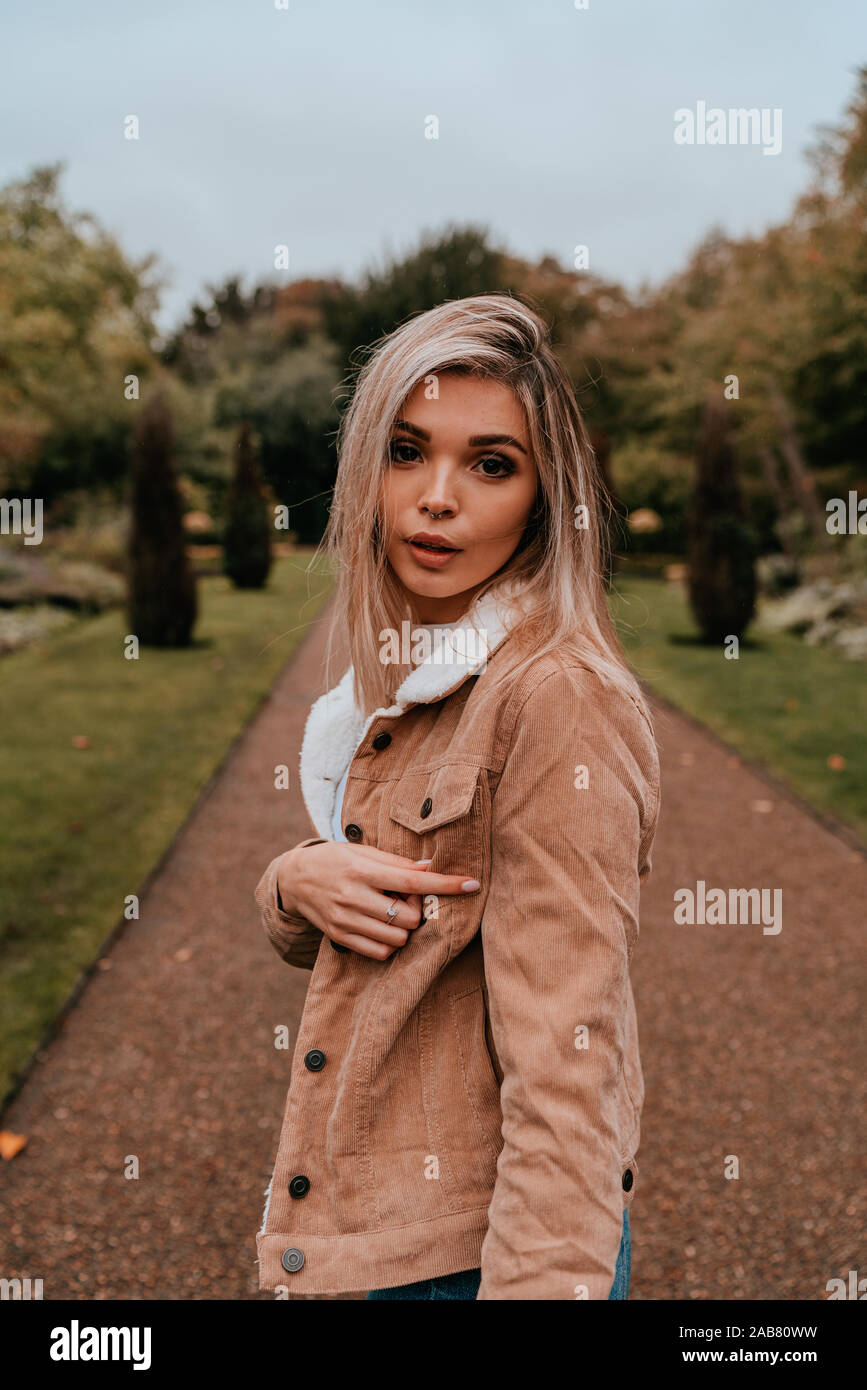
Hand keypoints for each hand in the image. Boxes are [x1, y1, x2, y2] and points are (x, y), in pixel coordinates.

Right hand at [276, 841, 480, 960]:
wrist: (296, 878)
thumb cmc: (338, 860)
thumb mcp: (364, 852)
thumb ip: (397, 863)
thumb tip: (430, 867)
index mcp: (363, 870)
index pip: (413, 880)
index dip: (446, 884)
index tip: (473, 884)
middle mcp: (353, 896)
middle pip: (408, 917)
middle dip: (416, 910)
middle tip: (405, 899)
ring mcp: (345, 919)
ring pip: (396, 938)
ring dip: (404, 928)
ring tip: (391, 912)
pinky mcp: (339, 937)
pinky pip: (379, 952)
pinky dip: (389, 944)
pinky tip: (381, 927)